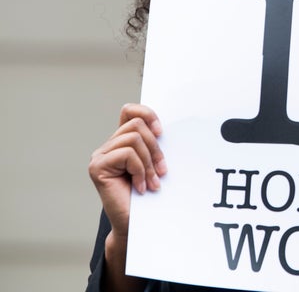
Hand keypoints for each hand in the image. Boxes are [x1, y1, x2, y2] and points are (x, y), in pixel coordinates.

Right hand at [88, 103, 165, 235]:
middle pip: (137, 125)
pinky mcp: (97, 167)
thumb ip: (153, 145)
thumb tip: (163, 128)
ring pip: (134, 139)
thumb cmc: (147, 195)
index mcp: (122, 142)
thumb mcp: (154, 164)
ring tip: (151, 182)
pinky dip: (140, 170)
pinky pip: (127, 154)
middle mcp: (108, 147)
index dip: (147, 114)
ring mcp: (100, 156)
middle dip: (155, 148)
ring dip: (149, 162)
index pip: (130, 111)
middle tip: (161, 171)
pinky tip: (141, 187)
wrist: (135, 224)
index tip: (161, 132)